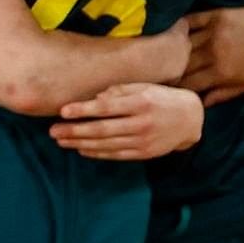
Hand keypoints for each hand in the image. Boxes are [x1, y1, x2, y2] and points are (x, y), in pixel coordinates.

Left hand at [52, 83, 203, 160]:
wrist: (191, 119)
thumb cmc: (164, 99)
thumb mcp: (146, 87)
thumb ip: (121, 91)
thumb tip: (96, 98)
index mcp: (141, 103)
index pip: (106, 108)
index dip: (83, 110)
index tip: (63, 111)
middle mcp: (141, 123)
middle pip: (101, 129)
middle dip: (74, 131)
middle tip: (53, 131)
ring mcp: (142, 141)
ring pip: (105, 144)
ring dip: (80, 143)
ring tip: (61, 140)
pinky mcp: (144, 153)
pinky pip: (115, 155)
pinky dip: (96, 153)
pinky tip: (81, 149)